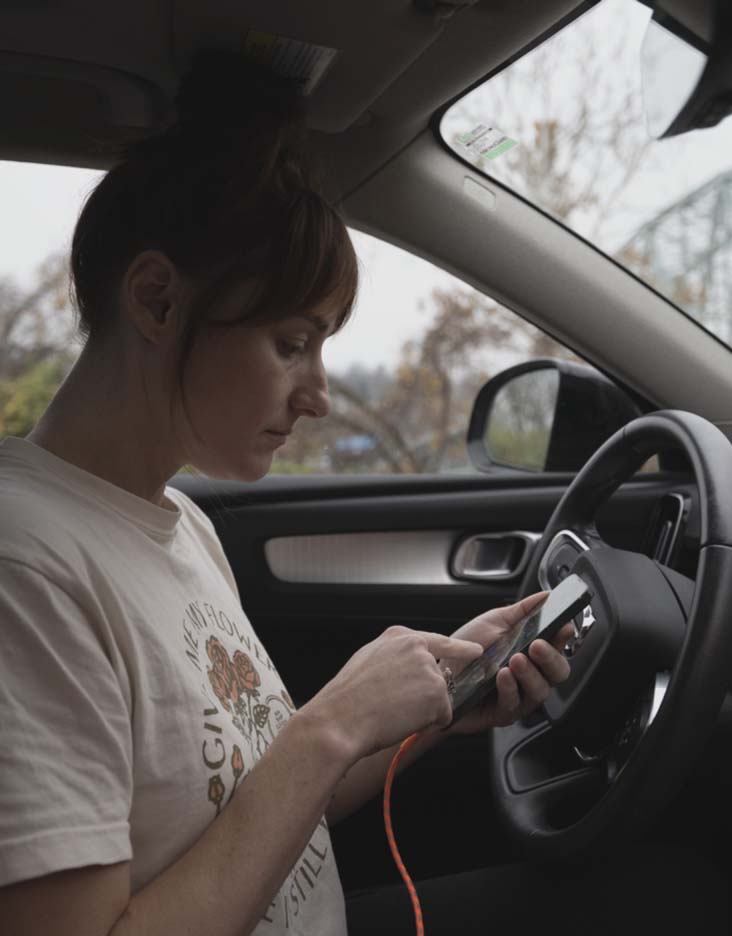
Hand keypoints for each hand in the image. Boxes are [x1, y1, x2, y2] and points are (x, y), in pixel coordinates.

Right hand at [306, 627, 483, 762]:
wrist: (342, 718)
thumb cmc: (348, 697)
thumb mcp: (368, 659)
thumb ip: (394, 656)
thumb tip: (405, 667)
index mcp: (399, 636)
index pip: (438, 641)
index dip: (459, 649)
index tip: (476, 650)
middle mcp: (417, 647)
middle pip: (438, 676)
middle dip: (424, 696)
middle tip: (394, 705)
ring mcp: (429, 668)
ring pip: (439, 698)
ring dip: (424, 711)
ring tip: (395, 711)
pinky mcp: (437, 692)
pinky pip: (443, 716)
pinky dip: (428, 724)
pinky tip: (404, 720)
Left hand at [443, 592, 572, 734]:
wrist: (439, 673)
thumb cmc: (467, 650)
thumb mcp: (494, 622)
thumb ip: (523, 610)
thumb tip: (546, 596)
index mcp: (531, 653)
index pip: (557, 647)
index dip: (563, 638)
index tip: (563, 627)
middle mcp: (530, 675)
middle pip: (558, 672)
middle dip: (551, 658)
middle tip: (537, 645)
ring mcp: (519, 695)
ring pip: (540, 690)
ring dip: (530, 673)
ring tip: (516, 659)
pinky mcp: (504, 713)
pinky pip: (515, 703)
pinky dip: (510, 687)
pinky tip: (503, 675)